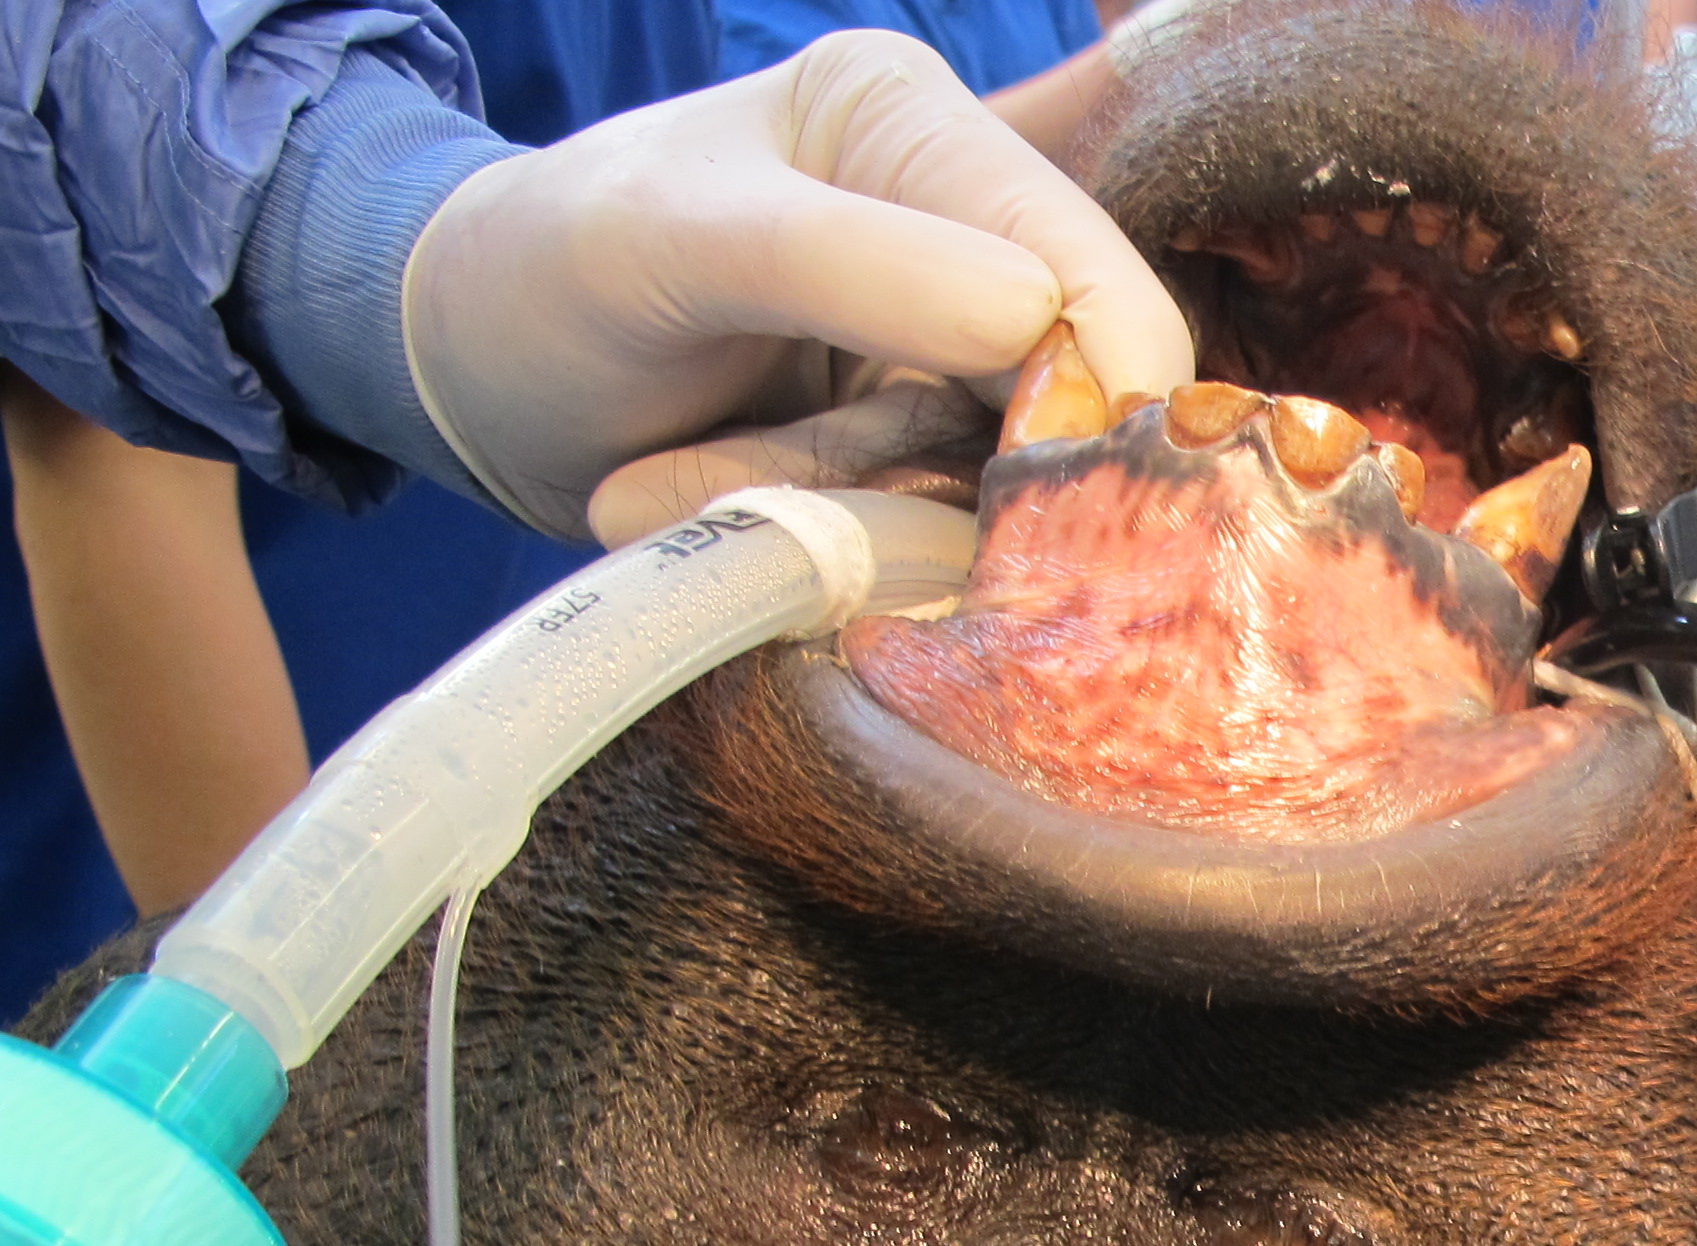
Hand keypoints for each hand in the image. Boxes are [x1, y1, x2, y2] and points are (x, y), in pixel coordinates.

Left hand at [401, 30, 1190, 541]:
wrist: (471, 367)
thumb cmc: (549, 265)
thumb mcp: (678, 242)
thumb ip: (856, 267)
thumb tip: (1047, 323)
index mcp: (915, 126)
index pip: (1091, 273)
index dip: (1099, 397)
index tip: (1041, 512)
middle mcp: (959, 229)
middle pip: (1072, 397)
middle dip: (958, 477)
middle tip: (820, 495)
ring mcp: (942, 350)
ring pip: (996, 487)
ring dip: (853, 514)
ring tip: (700, 473)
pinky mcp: (913, 449)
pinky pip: (925, 534)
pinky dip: (823, 542)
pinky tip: (689, 491)